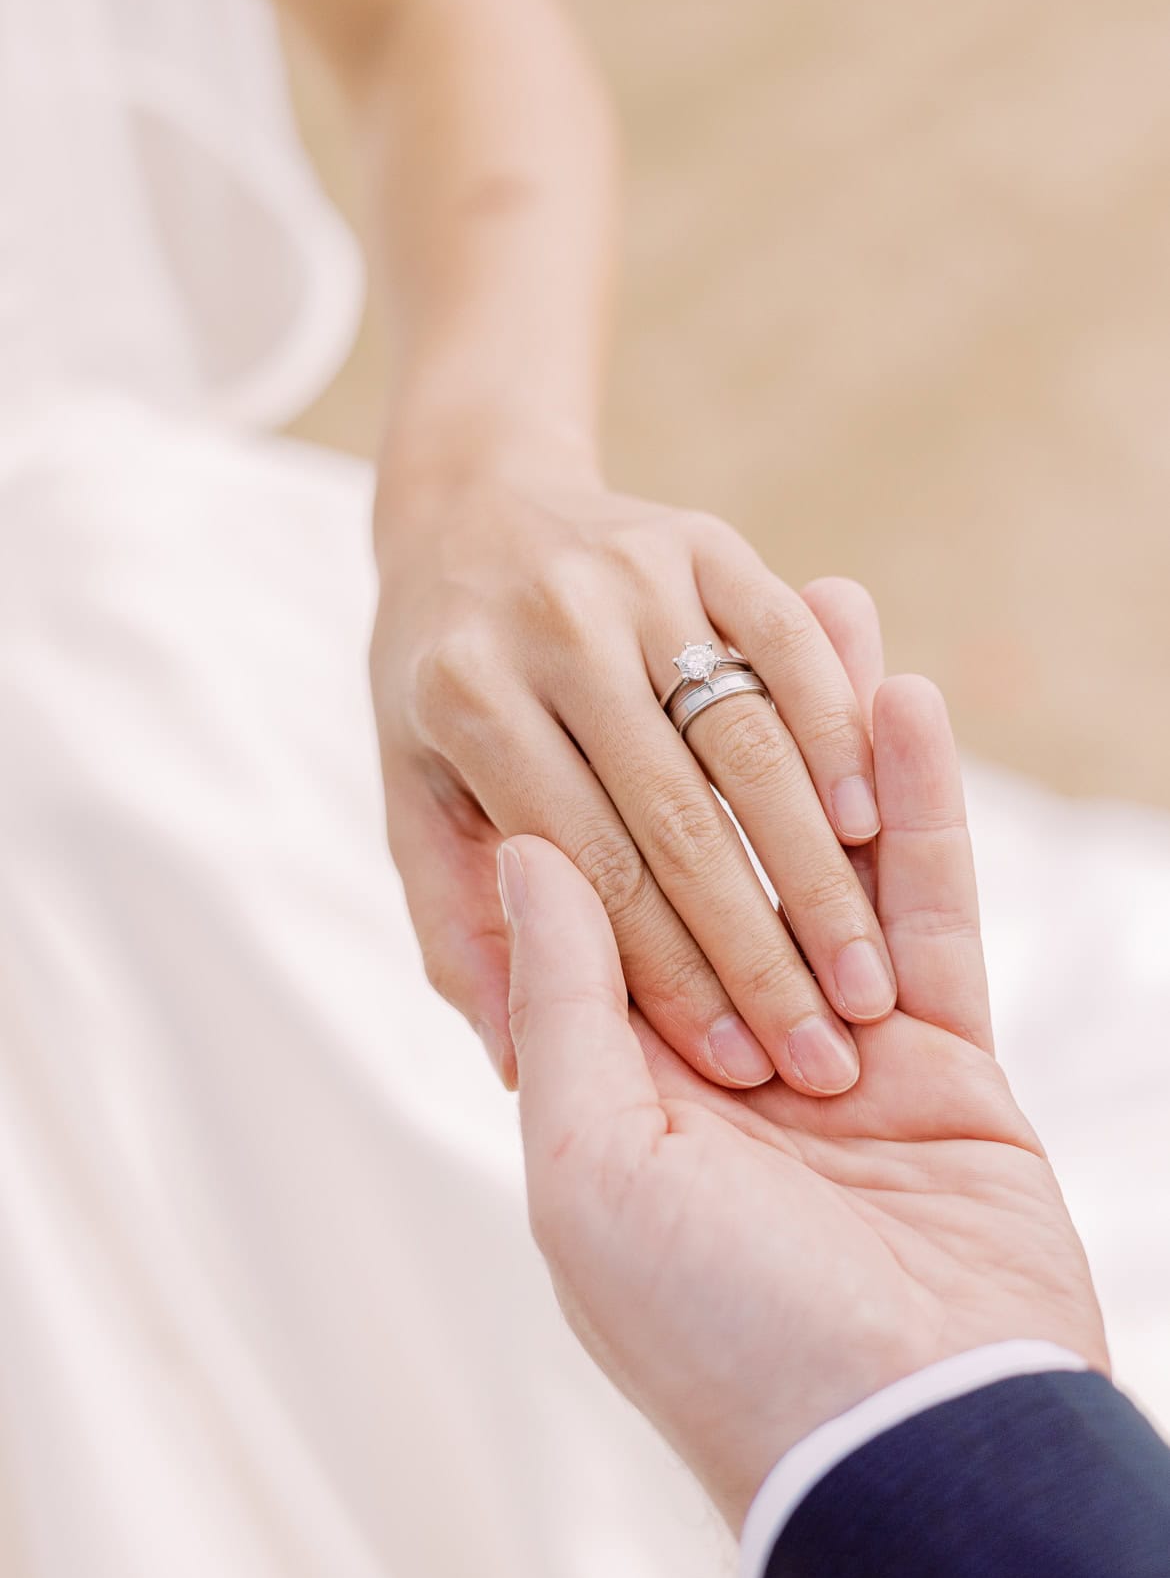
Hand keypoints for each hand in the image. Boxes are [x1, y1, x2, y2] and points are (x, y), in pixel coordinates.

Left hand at [372, 468, 894, 1096]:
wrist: (471, 510)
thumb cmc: (445, 693)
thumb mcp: (416, 807)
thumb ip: (464, 931)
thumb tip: (512, 1067)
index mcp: (467, 702)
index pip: (590, 867)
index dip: (667, 976)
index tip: (735, 1067)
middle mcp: (549, 627)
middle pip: (674, 816)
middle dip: (756, 950)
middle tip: (819, 1053)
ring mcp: (633, 572)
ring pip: (744, 738)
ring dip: (815, 865)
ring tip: (861, 974)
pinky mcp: (704, 539)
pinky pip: (787, 646)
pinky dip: (837, 732)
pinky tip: (868, 824)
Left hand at [501, 673, 1108, 1531]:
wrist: (901, 1443)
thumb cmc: (715, 1331)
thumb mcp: (593, 1168)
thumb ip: (567, 1002)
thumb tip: (531, 851)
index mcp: (623, 1077)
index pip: (603, 895)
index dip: (597, 774)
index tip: (585, 664)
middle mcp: (725, 1043)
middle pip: (718, 843)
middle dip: (716, 724)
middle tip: (712, 600)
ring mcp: (840, 1035)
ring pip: (827, 847)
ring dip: (824, 725)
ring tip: (827, 598)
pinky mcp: (944, 1047)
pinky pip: (927, 899)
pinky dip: (915, 798)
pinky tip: (900, 695)